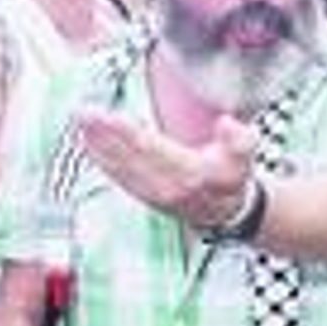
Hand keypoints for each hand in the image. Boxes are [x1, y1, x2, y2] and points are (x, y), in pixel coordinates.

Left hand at [77, 109, 254, 229]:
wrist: (226, 213)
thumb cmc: (232, 178)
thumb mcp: (245, 157)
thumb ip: (240, 140)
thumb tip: (227, 122)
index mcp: (190, 173)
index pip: (151, 148)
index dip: (126, 132)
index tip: (106, 115)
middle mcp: (167, 186)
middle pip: (129, 156)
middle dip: (104, 134)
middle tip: (83, 112)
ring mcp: (153, 194)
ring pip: (120, 167)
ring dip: (98, 145)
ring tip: (81, 123)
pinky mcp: (144, 197)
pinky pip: (119, 178)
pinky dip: (102, 160)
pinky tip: (89, 145)